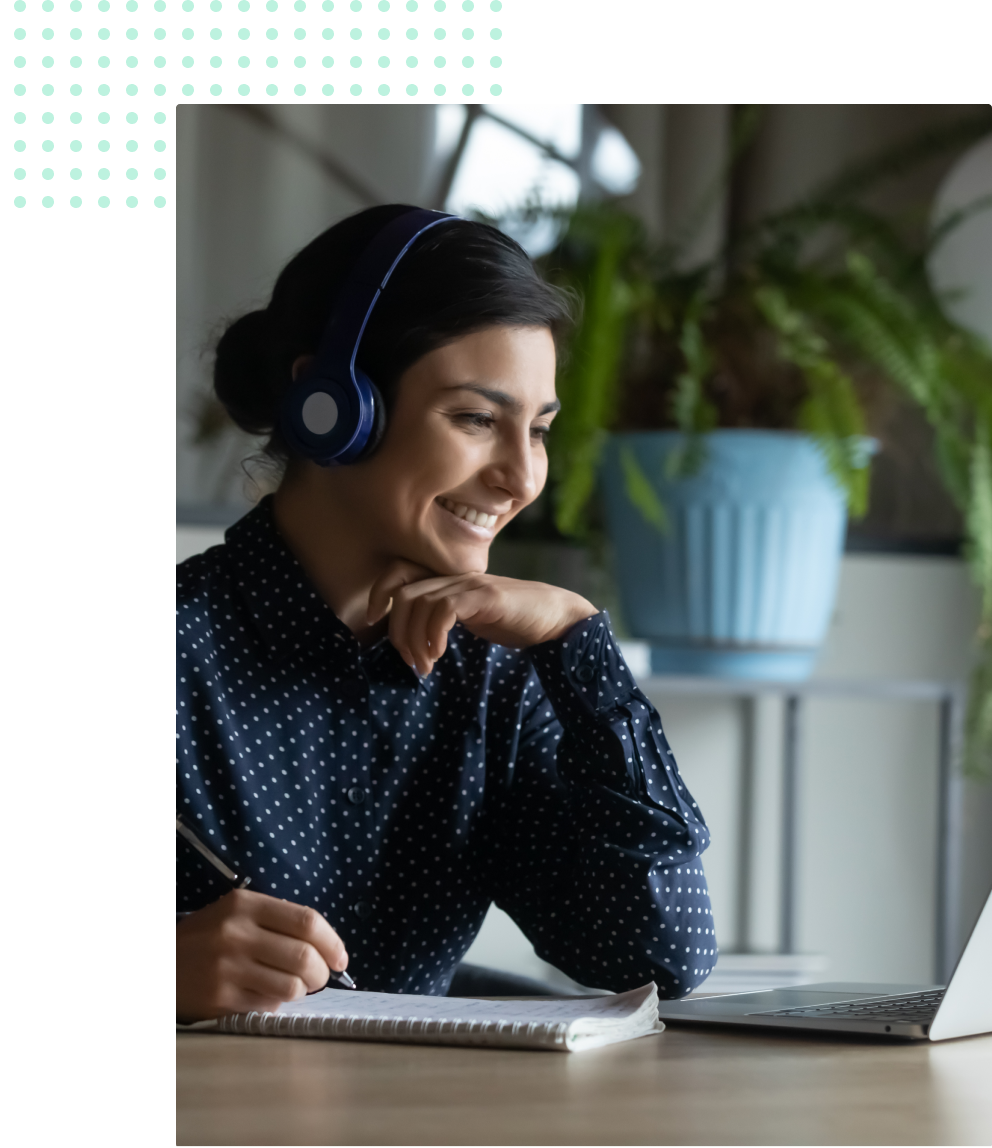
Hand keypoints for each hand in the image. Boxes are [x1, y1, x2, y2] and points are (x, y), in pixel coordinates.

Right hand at [176, 888, 348, 1023]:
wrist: (164, 963)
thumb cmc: (209, 937)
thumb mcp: (238, 913)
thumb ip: (278, 921)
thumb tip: (327, 946)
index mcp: (246, 905)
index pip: (307, 921)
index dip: (332, 942)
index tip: (340, 957)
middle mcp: (237, 933)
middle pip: (303, 956)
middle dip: (321, 972)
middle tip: (319, 977)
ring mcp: (228, 968)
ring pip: (291, 986)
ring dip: (302, 991)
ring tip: (295, 987)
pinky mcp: (221, 998)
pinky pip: (269, 1005)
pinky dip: (277, 1003)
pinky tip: (267, 995)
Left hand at [367, 560, 597, 675]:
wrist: (555, 617)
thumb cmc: (513, 620)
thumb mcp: (471, 617)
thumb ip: (445, 618)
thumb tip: (415, 639)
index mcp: (449, 580)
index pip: (400, 573)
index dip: (379, 592)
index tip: (373, 620)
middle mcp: (456, 577)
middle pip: (403, 594)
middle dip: (397, 632)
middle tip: (411, 661)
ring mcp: (471, 585)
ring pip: (420, 603)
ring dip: (415, 640)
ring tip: (426, 665)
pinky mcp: (486, 597)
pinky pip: (445, 609)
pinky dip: (434, 633)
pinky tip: (439, 653)